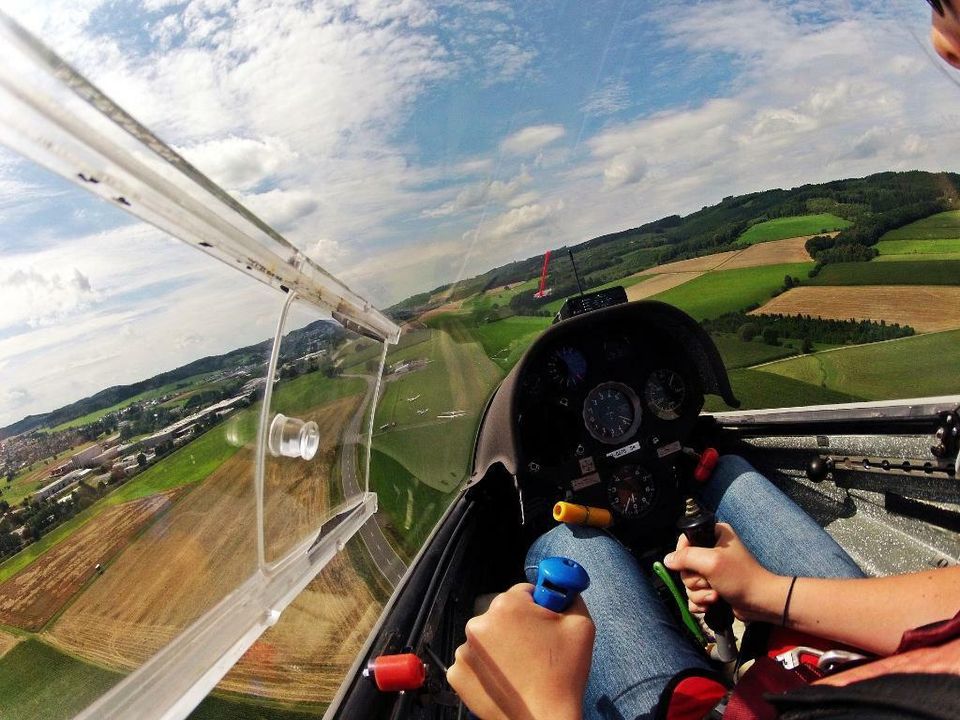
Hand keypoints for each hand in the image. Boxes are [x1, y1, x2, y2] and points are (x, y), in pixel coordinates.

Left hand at [446, 583, 592, 719]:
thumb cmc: (563, 675)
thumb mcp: (581, 625)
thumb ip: (570, 595)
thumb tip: (562, 586)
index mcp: (507, 605)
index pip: (524, 592)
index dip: (538, 608)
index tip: (545, 625)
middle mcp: (478, 623)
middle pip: (503, 614)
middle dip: (519, 627)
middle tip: (536, 650)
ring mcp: (464, 650)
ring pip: (488, 638)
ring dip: (501, 647)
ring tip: (522, 669)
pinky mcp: (457, 674)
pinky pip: (474, 661)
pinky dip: (487, 668)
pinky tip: (506, 680)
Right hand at [664, 523, 788, 622]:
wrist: (760, 603)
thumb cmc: (740, 578)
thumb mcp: (711, 562)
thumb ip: (686, 557)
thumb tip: (667, 560)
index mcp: (714, 535)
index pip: (685, 540)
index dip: (683, 555)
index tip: (694, 565)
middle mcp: (712, 550)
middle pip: (684, 565)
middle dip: (695, 580)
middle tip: (710, 582)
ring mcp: (711, 571)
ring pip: (688, 583)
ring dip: (699, 593)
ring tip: (715, 595)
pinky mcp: (712, 587)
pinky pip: (694, 595)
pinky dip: (700, 602)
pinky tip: (711, 605)